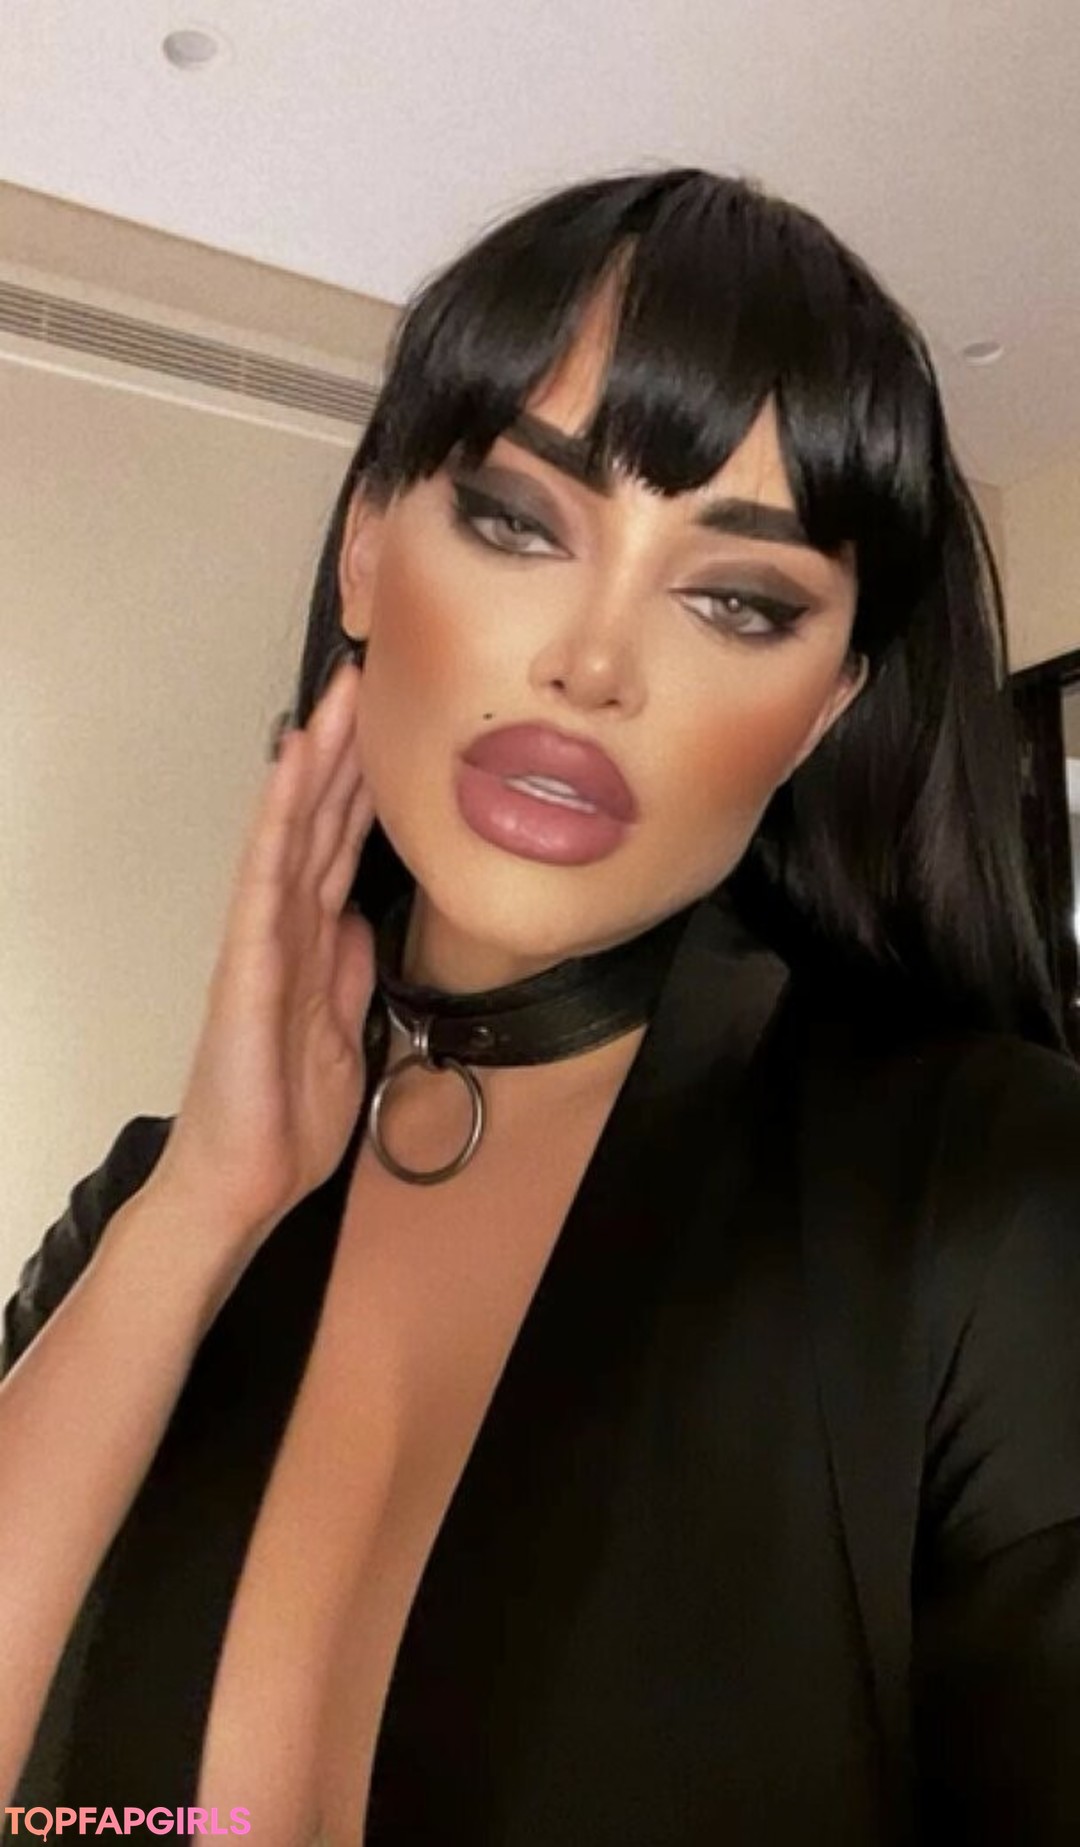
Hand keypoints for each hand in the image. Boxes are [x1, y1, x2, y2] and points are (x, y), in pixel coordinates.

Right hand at [152, 656, 377, 1247]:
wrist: (244, 1180)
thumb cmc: (286, 1115)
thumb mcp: (346, 1033)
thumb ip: (352, 972)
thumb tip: (365, 919)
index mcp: (314, 942)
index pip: (345, 846)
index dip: (370, 786)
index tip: (400, 726)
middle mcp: (287, 925)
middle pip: (322, 821)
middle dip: (347, 750)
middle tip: (373, 675)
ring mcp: (264, 936)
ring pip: (295, 829)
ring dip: (317, 761)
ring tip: (339, 696)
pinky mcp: (248, 960)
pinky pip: (268, 875)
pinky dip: (280, 818)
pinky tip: (293, 768)